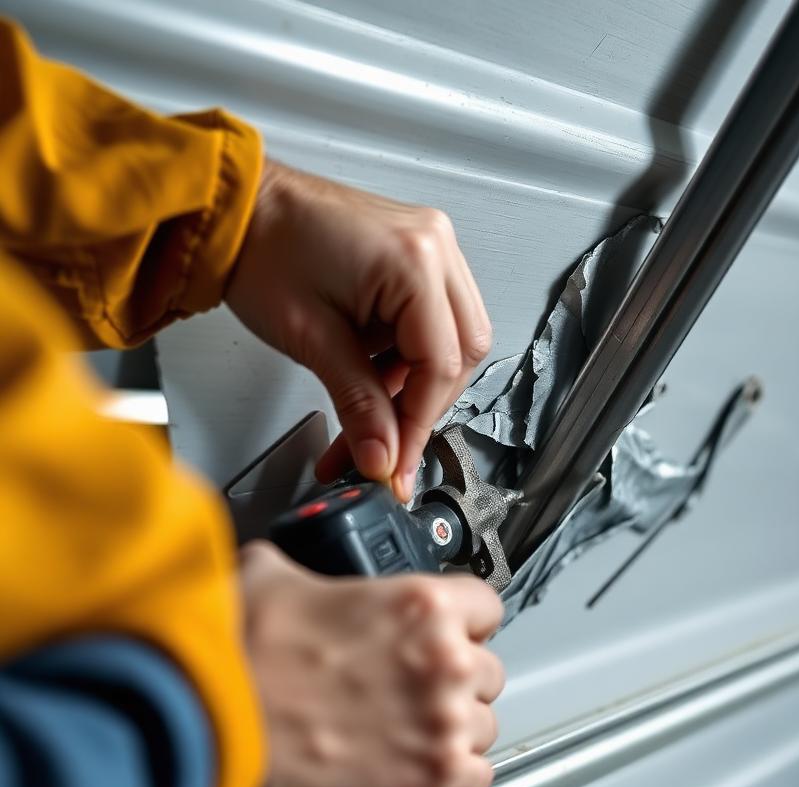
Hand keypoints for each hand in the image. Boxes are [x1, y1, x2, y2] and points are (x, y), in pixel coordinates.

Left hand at [226, 160, 491, 501]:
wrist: (235, 208)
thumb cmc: (260, 249)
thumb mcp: (312, 339)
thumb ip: (358, 403)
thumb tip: (382, 456)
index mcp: (415, 261)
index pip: (441, 365)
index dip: (418, 424)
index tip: (396, 464)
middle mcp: (435, 247)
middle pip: (460, 353)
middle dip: (422, 406)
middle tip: (386, 444)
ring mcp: (430, 248)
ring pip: (452, 341)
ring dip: (414, 385)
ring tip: (367, 409)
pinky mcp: (414, 256)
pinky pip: (431, 322)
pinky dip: (405, 360)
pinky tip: (372, 378)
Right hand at [240, 542, 504, 786]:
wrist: (216, 724)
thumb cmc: (243, 658)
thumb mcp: (273, 577)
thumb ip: (302, 569)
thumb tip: (287, 569)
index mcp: (421, 604)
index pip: (486, 605)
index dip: (464, 621)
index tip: (450, 633)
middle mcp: (446, 659)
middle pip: (489, 670)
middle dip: (457, 678)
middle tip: (417, 687)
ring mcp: (444, 720)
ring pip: (485, 725)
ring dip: (456, 728)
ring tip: (413, 730)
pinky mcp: (432, 776)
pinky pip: (477, 777)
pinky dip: (454, 776)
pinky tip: (422, 767)